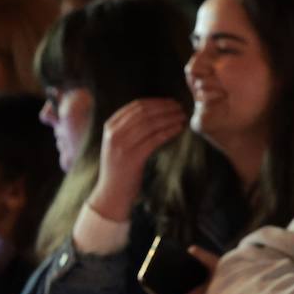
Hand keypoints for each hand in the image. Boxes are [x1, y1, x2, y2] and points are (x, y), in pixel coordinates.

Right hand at [86, 99, 187, 221]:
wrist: (112, 191)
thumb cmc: (121, 167)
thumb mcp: (119, 143)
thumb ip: (129, 128)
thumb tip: (154, 112)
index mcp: (110, 126)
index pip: (135, 106)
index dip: (156, 102)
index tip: (171, 102)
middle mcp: (114, 133)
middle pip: (144, 113)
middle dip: (165, 108)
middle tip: (180, 107)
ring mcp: (122, 145)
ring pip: (150, 124)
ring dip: (169, 118)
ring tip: (182, 117)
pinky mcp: (133, 157)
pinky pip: (155, 139)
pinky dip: (168, 132)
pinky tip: (179, 129)